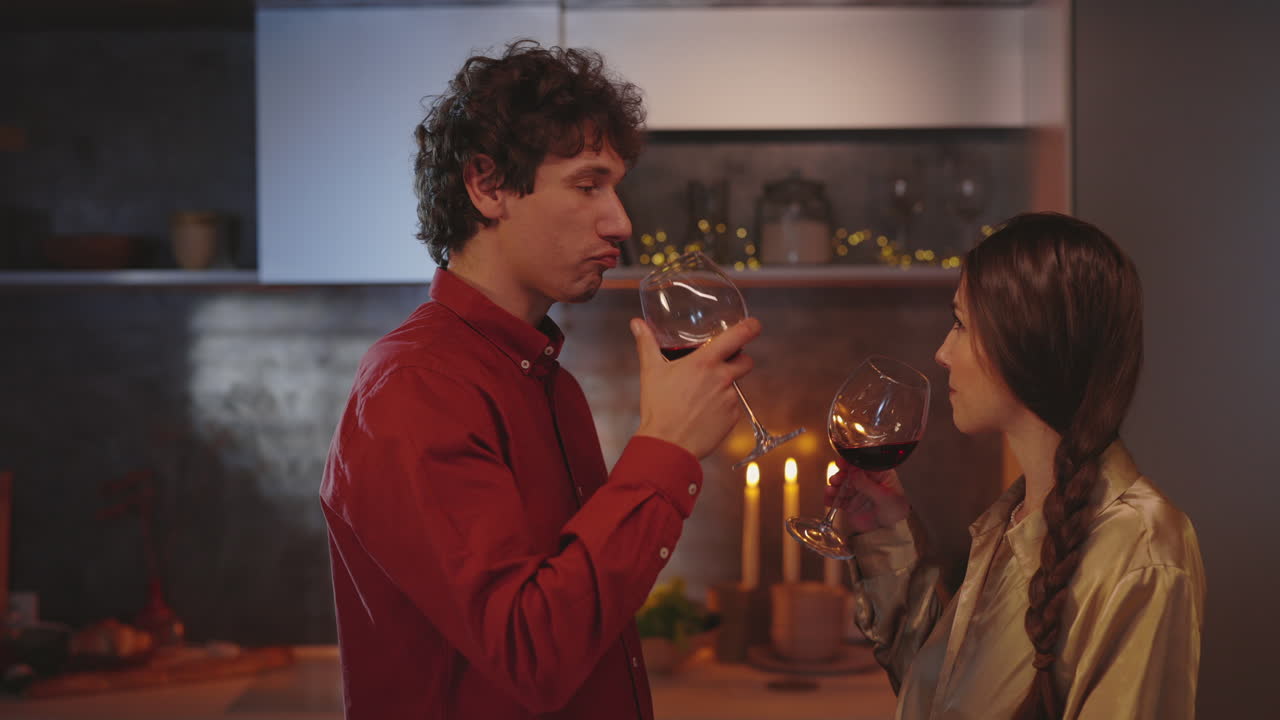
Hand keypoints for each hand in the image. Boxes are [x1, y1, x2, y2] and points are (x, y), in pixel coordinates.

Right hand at [631, 317, 759, 458]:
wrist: (668, 445)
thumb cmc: (659, 408)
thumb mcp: (651, 371)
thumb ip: (647, 344)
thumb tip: (637, 324)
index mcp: (705, 362)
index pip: (738, 336)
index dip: (751, 327)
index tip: (753, 324)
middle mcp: (722, 378)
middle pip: (746, 360)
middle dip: (739, 360)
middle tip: (722, 365)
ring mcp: (730, 399)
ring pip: (736, 385)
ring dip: (725, 386)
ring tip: (702, 396)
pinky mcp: (732, 418)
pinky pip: (733, 407)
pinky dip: (723, 407)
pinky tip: (704, 412)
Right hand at [823, 465, 909, 533]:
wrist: (890, 531)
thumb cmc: (895, 512)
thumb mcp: (884, 497)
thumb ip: (868, 484)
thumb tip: (854, 471)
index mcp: (879, 474)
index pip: (863, 463)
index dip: (851, 462)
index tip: (842, 463)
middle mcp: (866, 480)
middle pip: (849, 472)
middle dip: (840, 474)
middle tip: (836, 479)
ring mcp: (857, 491)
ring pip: (841, 484)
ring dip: (834, 486)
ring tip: (831, 490)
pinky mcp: (849, 502)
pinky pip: (837, 498)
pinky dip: (831, 498)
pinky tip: (829, 500)